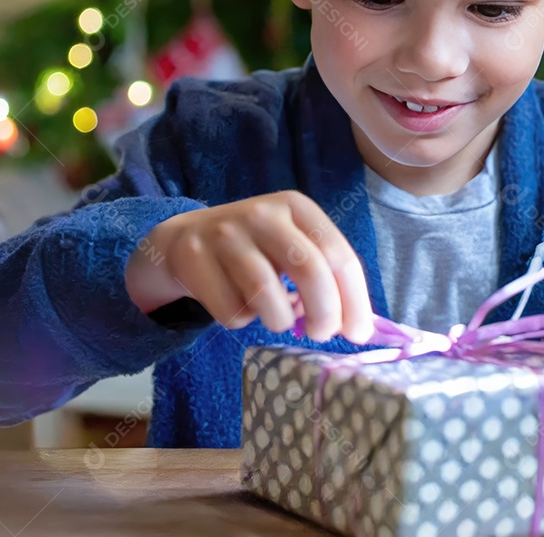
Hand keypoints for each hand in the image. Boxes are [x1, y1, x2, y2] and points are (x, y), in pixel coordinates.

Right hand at [125, 190, 374, 344]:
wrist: (185, 239)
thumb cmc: (255, 250)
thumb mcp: (291, 246)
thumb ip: (324, 274)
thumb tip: (357, 325)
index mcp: (296, 206)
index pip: (339, 254)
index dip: (354, 298)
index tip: (358, 333)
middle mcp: (263, 213)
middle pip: (309, 269)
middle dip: (325, 313)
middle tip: (322, 335)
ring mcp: (225, 232)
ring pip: (266, 294)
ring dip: (279, 320)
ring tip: (277, 318)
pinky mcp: (193, 257)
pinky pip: (230, 309)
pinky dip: (242, 321)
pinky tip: (240, 307)